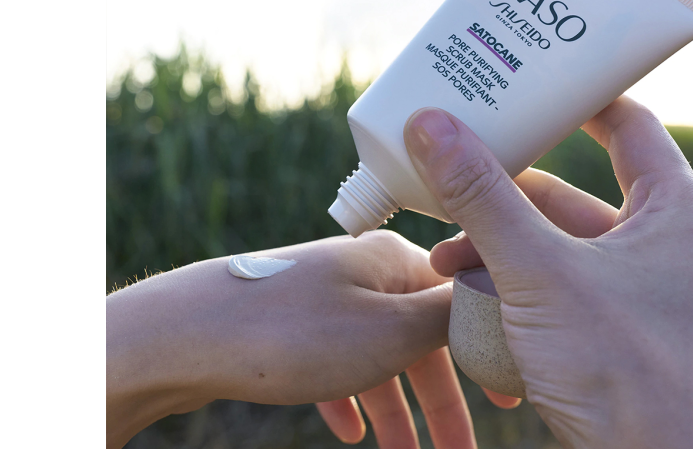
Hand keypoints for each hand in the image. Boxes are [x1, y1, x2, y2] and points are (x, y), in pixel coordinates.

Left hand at [106, 231, 473, 447]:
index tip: (509, 401)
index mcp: (395, 262)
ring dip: (396, 411)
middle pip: (419, 339)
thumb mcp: (391, 332)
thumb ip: (448, 319)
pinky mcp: (289, 321)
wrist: (183, 336)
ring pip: (378, 357)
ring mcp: (322, 295)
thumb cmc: (291, 334)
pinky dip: (350, 396)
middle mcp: (362, 272)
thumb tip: (494, 298)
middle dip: (441, 401)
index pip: (461, 303)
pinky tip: (348, 431)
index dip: (488, 353)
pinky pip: (335, 362)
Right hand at [403, 97, 692, 448]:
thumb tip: (431, 126)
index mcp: (673, 207)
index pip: (625, 123)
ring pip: (553, 247)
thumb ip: (483, 198)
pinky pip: (552, 289)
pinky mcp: (609, 327)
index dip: (573, 100)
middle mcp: (660, 240)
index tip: (523, 85)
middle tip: (451, 185)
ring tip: (444, 260)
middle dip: (502, 197)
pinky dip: (510, 288)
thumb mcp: (542, 272)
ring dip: (495, 249)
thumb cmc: (628, 368)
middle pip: (569, 192)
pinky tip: (467, 301)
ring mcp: (633, 287)